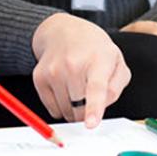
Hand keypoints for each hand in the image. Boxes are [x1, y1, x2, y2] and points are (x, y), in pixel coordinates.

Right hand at [31, 13, 130, 128]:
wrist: (63, 31)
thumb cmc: (94, 49)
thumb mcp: (116, 60)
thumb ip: (116, 86)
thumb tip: (102, 107)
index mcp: (99, 60)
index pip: (96, 87)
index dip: (94, 107)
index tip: (90, 124)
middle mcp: (73, 64)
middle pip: (80, 108)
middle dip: (87, 111)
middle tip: (90, 94)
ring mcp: (54, 70)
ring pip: (65, 112)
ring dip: (73, 109)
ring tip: (77, 87)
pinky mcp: (39, 78)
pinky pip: (52, 110)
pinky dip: (60, 106)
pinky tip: (65, 88)